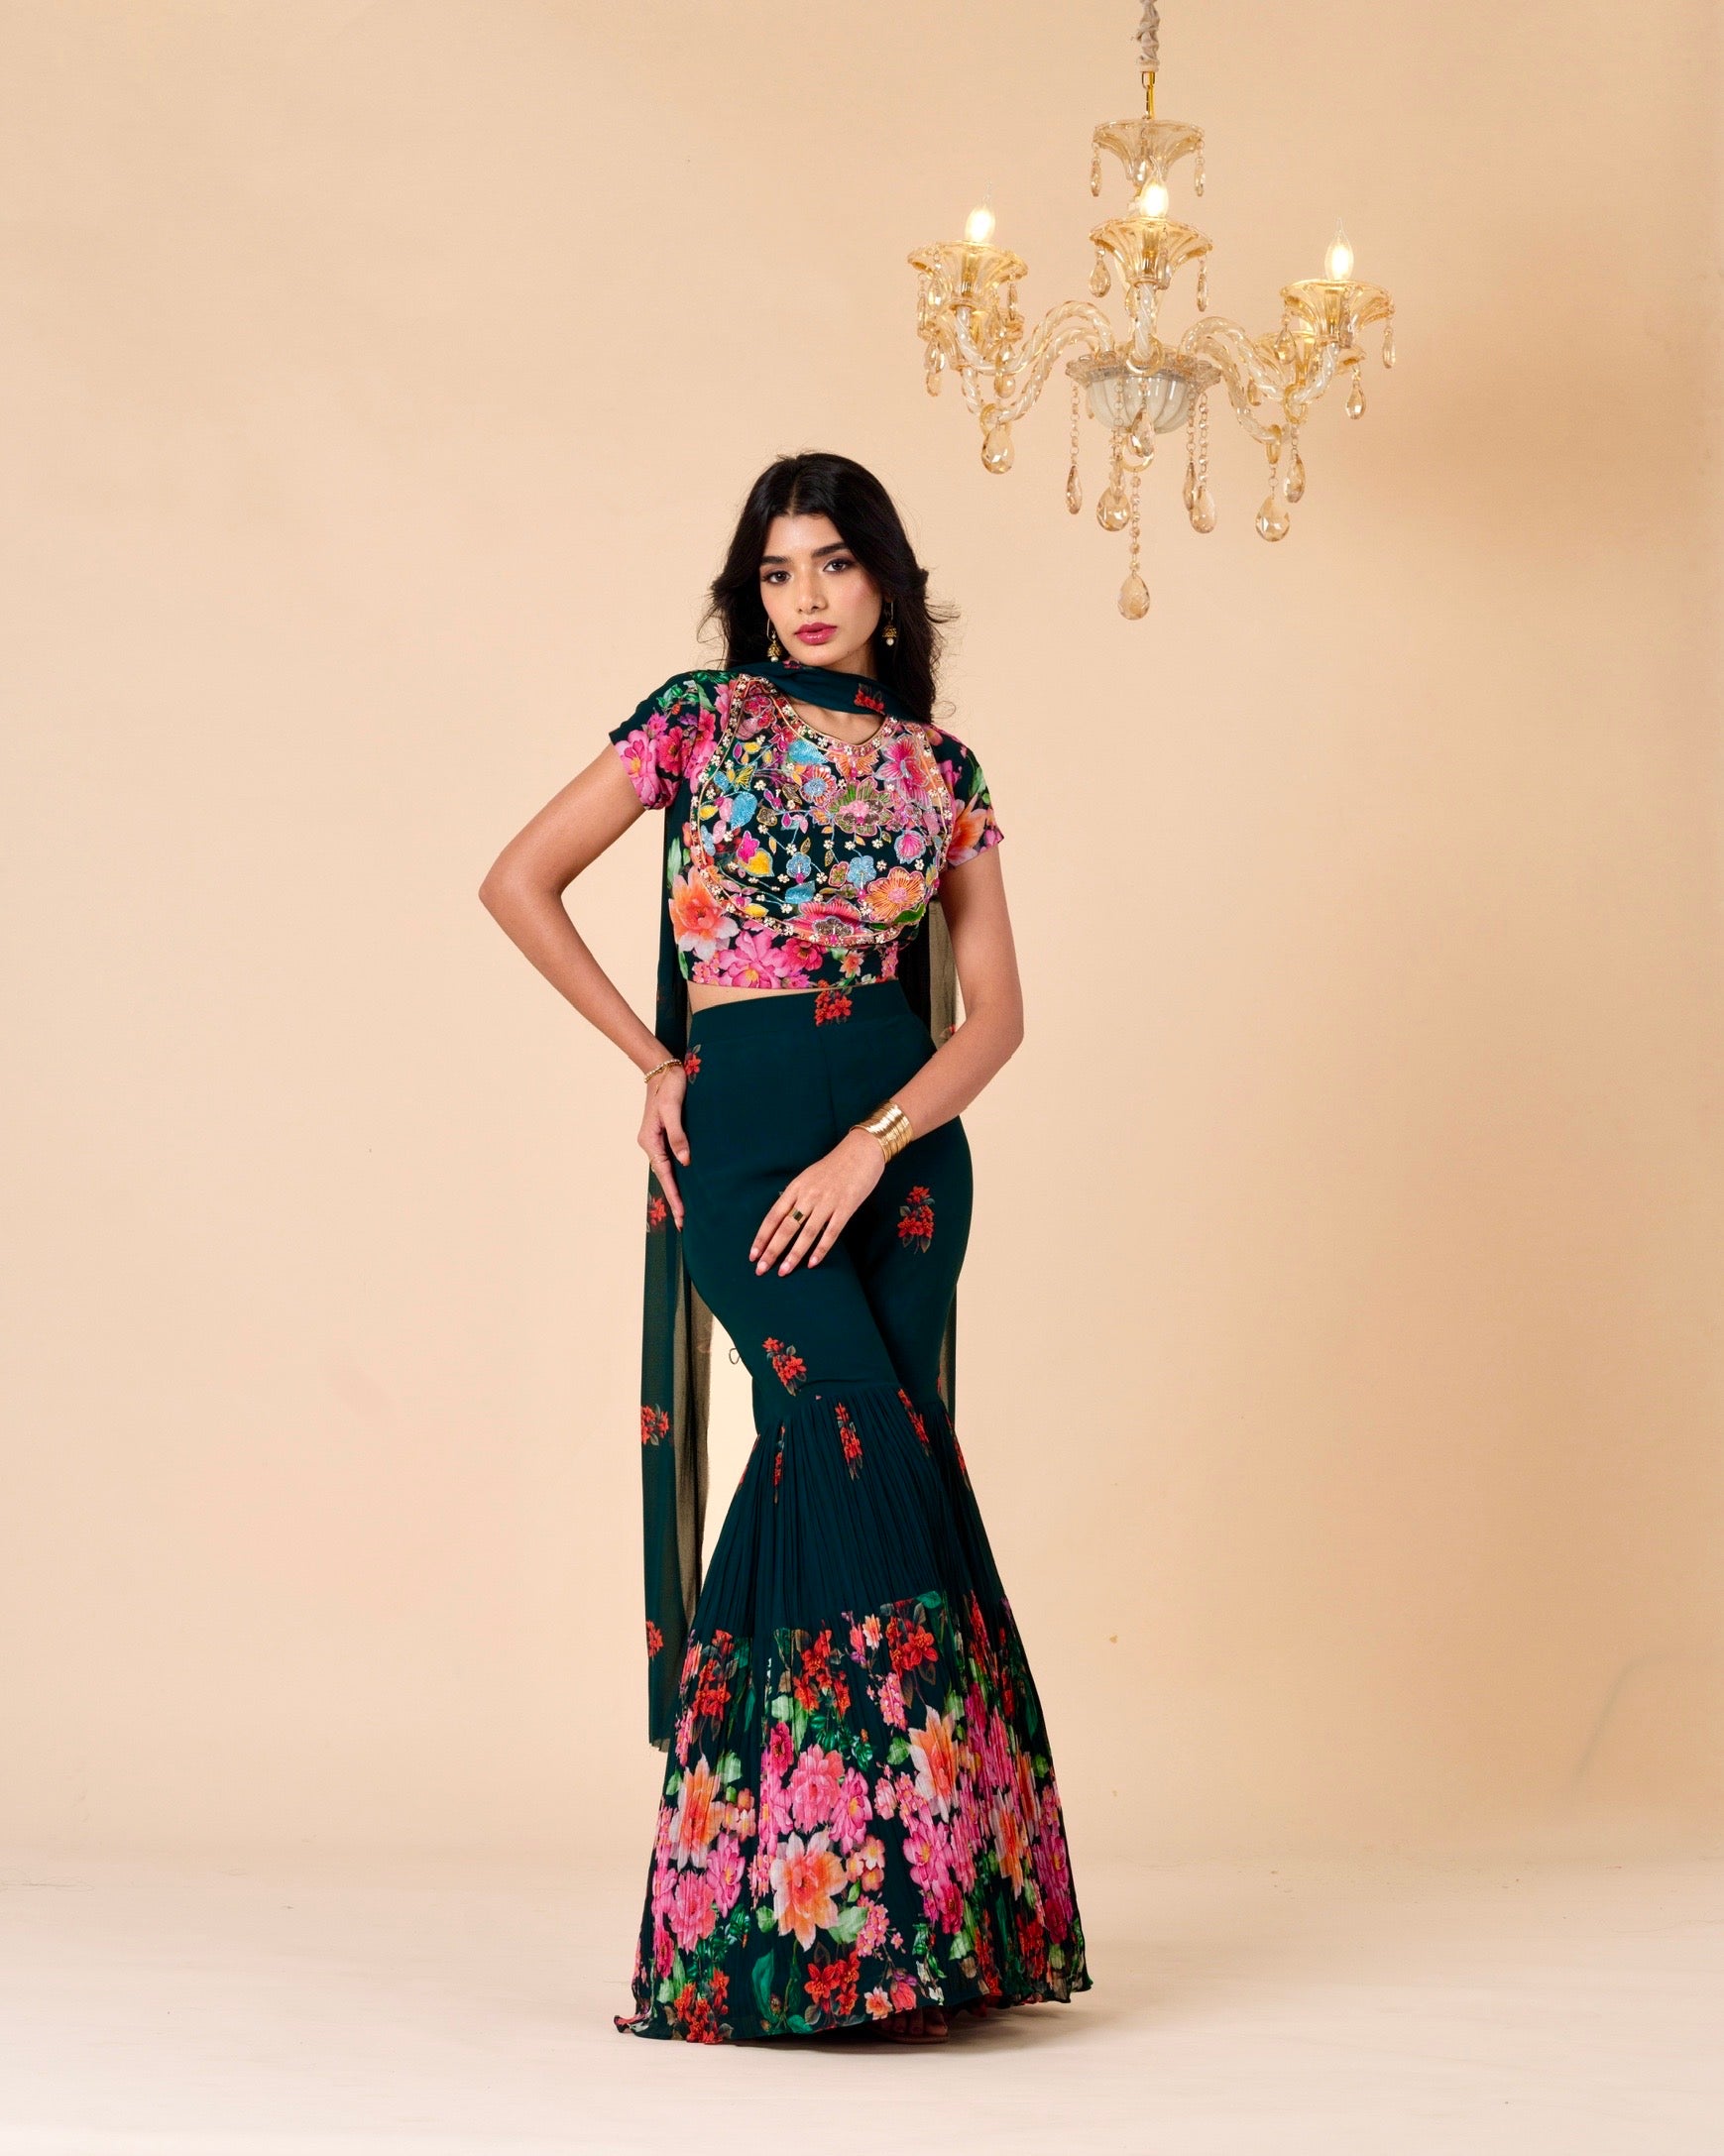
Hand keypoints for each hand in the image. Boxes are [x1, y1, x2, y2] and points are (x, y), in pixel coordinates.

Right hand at [639, 1059, 689, 1226]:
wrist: (662, 1069)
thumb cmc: (670, 1087)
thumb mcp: (673, 1109)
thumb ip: (678, 1135)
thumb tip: (685, 1161)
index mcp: (650, 1140)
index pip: (664, 1174)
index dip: (674, 1195)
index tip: (681, 1215)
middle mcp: (650, 1144)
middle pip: (663, 1177)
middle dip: (673, 1199)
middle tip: (683, 1223)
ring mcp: (655, 1140)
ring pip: (665, 1171)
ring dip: (674, 1189)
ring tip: (683, 1211)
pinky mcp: (662, 1135)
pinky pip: (668, 1161)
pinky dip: (675, 1175)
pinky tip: (682, 1184)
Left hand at [751, 1129, 883, 1275]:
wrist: (861, 1151)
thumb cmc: (834, 1166)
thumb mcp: (808, 1177)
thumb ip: (796, 1197)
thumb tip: (783, 1219)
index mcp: (796, 1187)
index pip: (773, 1216)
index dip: (762, 1237)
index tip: (753, 1255)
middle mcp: (808, 1195)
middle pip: (786, 1227)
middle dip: (772, 1250)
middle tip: (761, 1269)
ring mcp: (827, 1202)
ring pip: (806, 1233)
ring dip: (794, 1254)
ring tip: (784, 1271)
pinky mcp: (846, 1207)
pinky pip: (831, 1232)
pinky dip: (821, 1249)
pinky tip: (812, 1263)